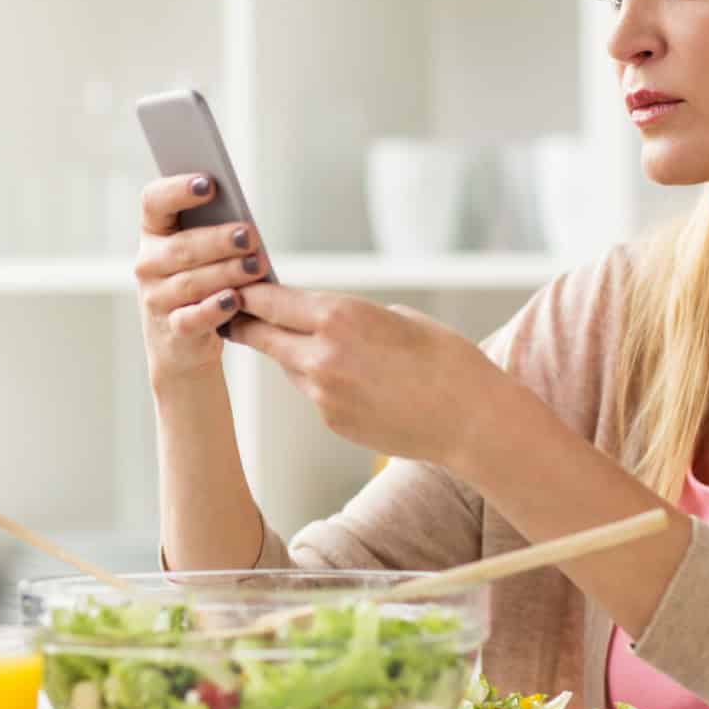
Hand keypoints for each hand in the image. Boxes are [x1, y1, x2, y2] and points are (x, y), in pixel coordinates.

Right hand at [134, 174, 271, 385]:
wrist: (183, 343)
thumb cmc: (202, 283)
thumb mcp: (204, 253)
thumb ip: (215, 231)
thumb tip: (243, 223)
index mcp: (154, 232)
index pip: (155, 201)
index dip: (178, 190)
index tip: (209, 183)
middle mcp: (148, 263)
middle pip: (181, 246)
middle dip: (218, 240)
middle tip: (249, 235)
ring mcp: (156, 298)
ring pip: (191, 282)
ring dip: (226, 273)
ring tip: (256, 266)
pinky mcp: (172, 330)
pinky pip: (192, 318)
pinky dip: (214, 309)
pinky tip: (234, 300)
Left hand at [229, 284, 511, 470]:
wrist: (471, 420)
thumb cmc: (447, 360)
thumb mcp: (397, 317)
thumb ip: (351, 316)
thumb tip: (323, 318)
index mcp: (339, 316)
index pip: (270, 301)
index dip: (251, 294)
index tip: (240, 288)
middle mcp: (321, 355)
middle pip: (262, 336)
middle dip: (249, 324)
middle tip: (237, 315)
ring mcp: (322, 393)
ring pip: (288, 366)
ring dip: (293, 354)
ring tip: (328, 349)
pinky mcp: (331, 420)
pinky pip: (313, 393)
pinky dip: (323, 384)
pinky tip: (360, 383)